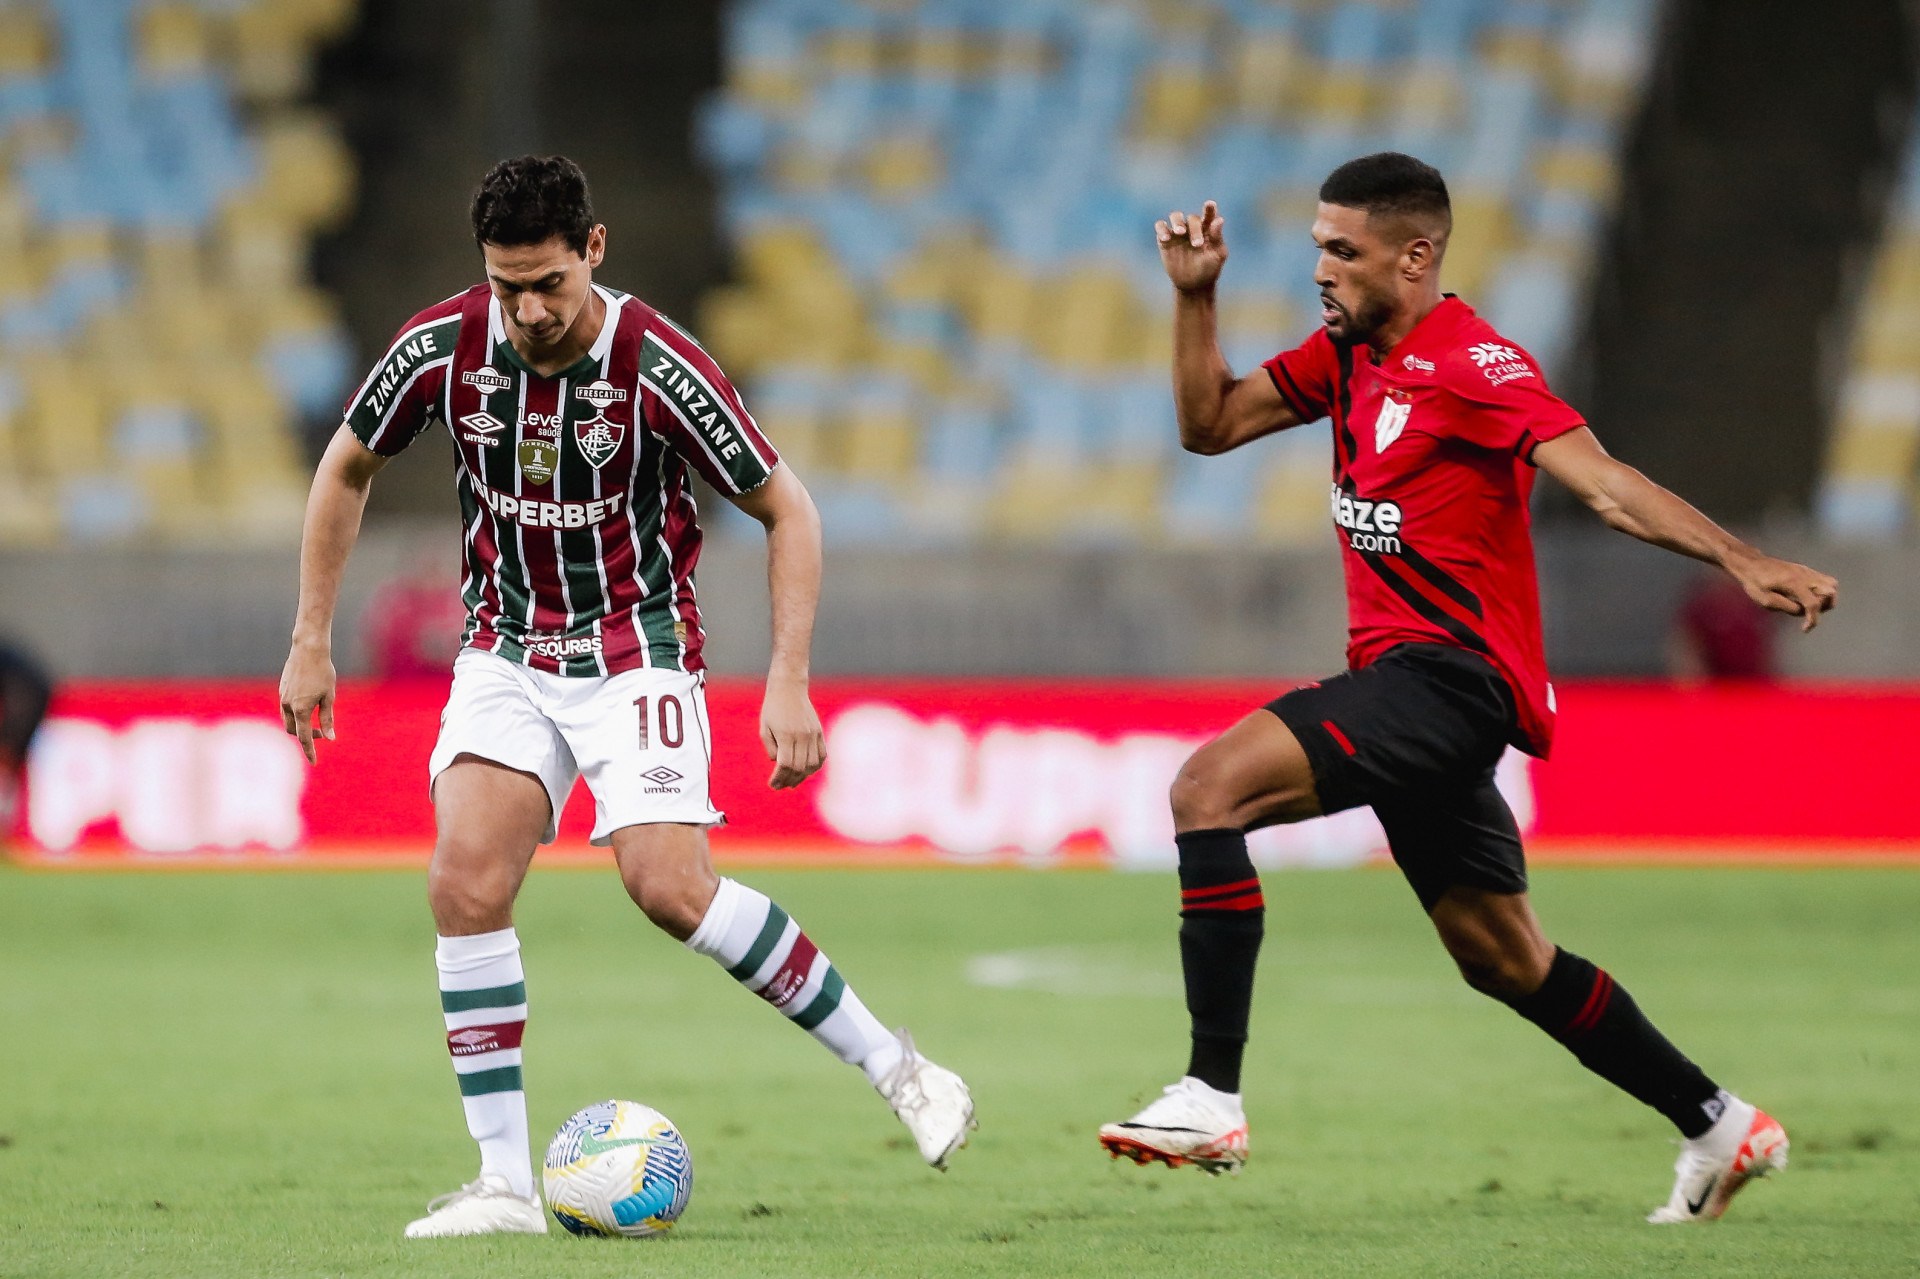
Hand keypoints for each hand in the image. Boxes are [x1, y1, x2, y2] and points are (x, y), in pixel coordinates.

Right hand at [279, 639, 336, 762]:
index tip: (314, 762)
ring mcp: (282, 697)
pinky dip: (295, 714)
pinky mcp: (281, 689)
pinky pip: (286, 708)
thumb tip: (330, 738)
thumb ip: (327, 719)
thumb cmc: (323, 672)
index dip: (310, 750)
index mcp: (301, 709)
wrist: (308, 649)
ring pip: (287, 720)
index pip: (304, 737)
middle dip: (306, 736)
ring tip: (314, 723)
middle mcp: (288, 705)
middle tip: (321, 733)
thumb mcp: (329, 697)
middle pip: (293, 730)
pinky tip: (306, 709)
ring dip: (299, 725)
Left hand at [760, 677, 824, 789]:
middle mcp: (802, 736)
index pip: (785, 765)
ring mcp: (813, 734)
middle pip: (799, 768)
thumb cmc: (772, 708)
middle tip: (780, 785)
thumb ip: (771, 748)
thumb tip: (778, 764)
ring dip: (803, 776)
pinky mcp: (819, 732)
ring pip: (813, 764)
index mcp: (786, 735)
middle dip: (789, 780)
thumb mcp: (764, 728)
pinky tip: (807, 771)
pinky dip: (816, 766)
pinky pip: (822, 755)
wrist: (789, 688)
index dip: (779, 778)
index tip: (772, 784)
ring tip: (793, 780)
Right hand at [1156, 200, 1227, 293]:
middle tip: (1197, 245)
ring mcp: (1178, 232)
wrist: (1193, 285)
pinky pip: (1161, 227)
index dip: (1209, 208)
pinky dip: (1162, 229)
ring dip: (1177, 222)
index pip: (1209, 214)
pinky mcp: (1165, 240)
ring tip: (1180, 232)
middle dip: (1195, 229)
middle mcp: (1192, 227)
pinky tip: (1165, 238)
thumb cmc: (1209, 269)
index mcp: (1208, 228)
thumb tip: (1219, 219)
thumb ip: (1217, 237)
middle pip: (1192, 219)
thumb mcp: (1217, 255)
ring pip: (1175, 216)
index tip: (1210, 204)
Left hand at [1724, 552, 1838, 631]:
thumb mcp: (1766, 600)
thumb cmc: (1755, 583)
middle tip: (1807, 612)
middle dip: (1824, 606)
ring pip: (1831, 584)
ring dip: (1826, 598)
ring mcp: (1807, 571)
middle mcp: (1805, 575)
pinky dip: (1822, 591)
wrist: (1751, 564)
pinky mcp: (1806, 570)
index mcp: (1794, 583)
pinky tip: (1806, 597)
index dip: (1813, 619)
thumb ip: (1788, 607)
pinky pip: (1824, 580)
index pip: (1813, 603)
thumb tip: (1803, 612)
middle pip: (1831, 591)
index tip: (1805, 629)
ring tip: (1810, 605)